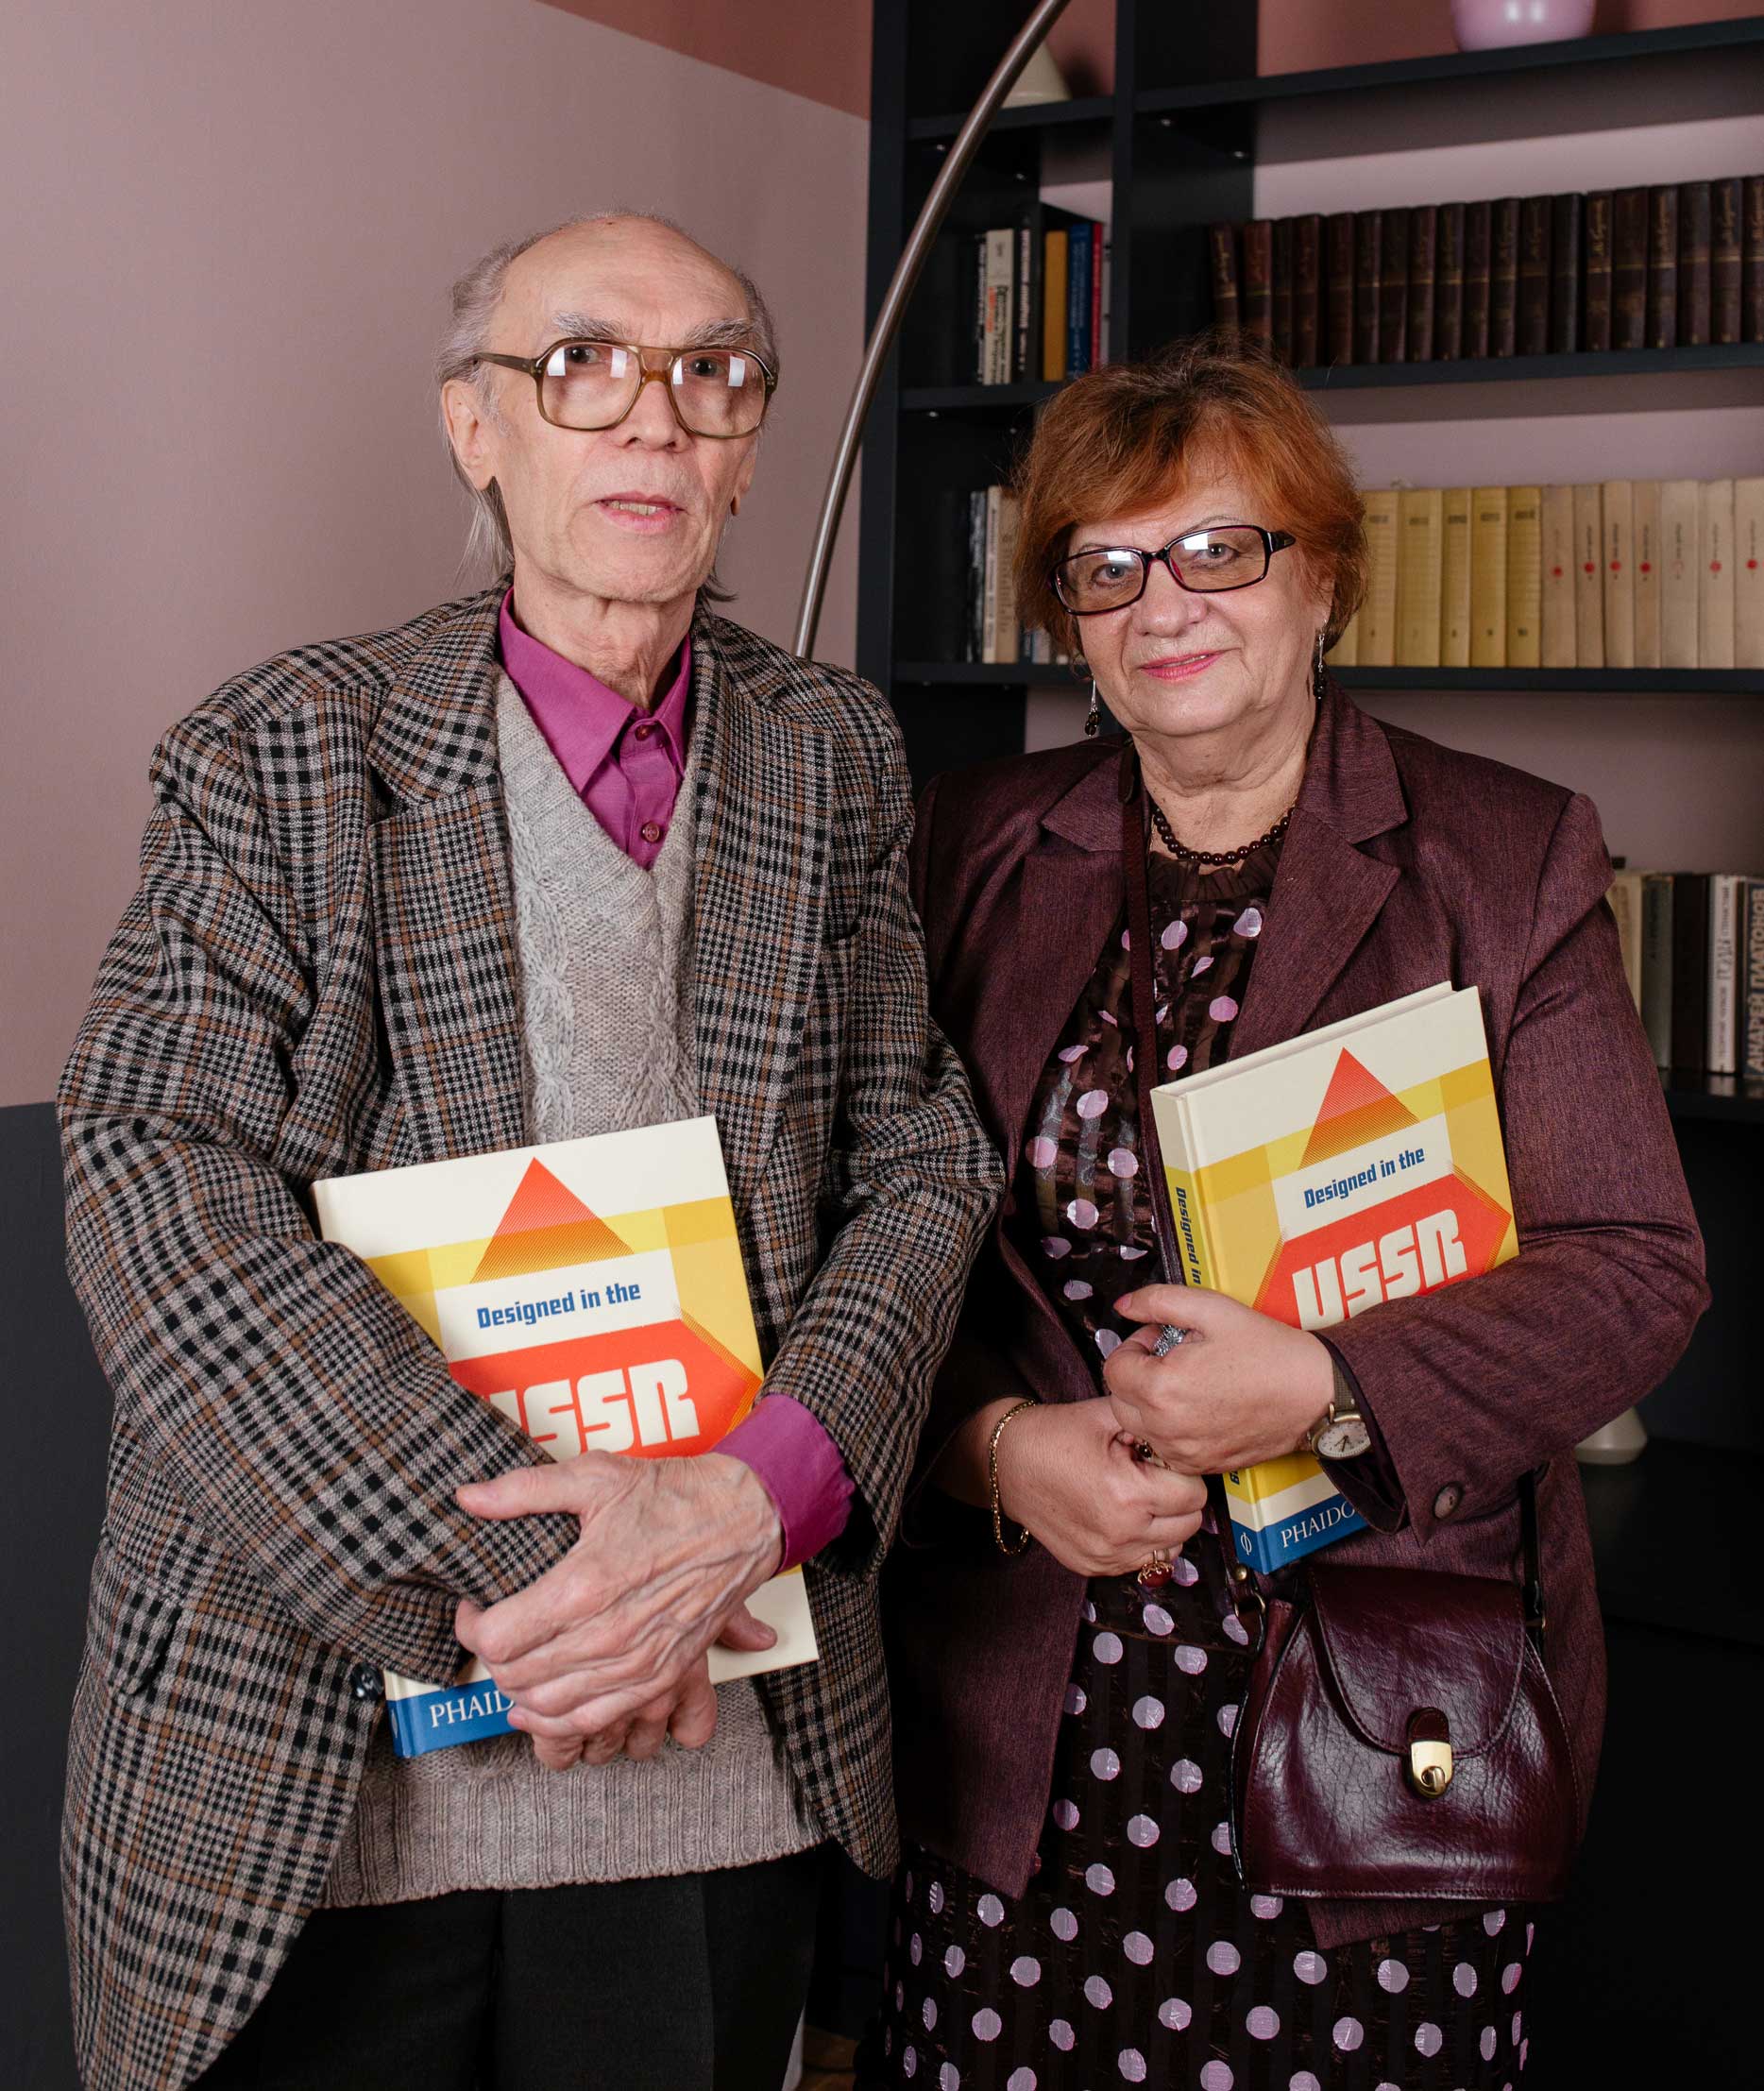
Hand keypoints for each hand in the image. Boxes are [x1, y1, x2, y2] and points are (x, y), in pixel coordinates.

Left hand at [453, 1451, 781, 1757]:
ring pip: (548, 1707)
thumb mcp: (595, 1476)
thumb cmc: (674, 1496)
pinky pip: (593, 1722)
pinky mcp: (658, 1679)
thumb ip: (522, 1490)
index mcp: (583, 1585)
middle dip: (493, 1656)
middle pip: (516, 1677)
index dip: (471, 1625)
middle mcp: (606, 1635)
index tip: (476, 1606)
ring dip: (521, 1690)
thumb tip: (468, 1499)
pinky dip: (560, 1719)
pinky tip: (545, 1701)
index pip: (497, 1638)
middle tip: (496, 1627)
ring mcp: (635, 1665)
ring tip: (519, 1660)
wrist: (745, 1519)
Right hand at [993, 1397, 1207, 1578]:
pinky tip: (1122, 1514)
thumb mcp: (1106, 1415)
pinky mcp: (1094, 1567)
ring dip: (1166, 1523)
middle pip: (1189, 1524)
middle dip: (1179, 1498)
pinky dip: (1143, 1540)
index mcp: (1127, 1494)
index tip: (1162, 1461)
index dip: (1183, 1472)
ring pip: (1172, 1548)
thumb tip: (1184, 1440)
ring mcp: (1106, 1556)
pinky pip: (1143, 1560)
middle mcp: (1120, 1534)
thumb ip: (1152, 1425)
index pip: (1194, 1494)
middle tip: (1153, 1477)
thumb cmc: (1054, 1436)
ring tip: (1139, 1497)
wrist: (1007, 1465)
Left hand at [1103, 1285, 1334, 1472]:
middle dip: (1136, 1375)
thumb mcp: (1212, 1309)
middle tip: (1171, 1357)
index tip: (1159, 1338)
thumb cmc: (1269, 1352)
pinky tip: (1197, 1407)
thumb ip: (1158, 1301)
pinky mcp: (1200, 1465)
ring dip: (1149, 1403)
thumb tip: (1125, 1304)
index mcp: (1162, 1388)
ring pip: (1138, 1426)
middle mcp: (1167, 1427)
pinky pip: (1163, 1448)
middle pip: (1119, 1399)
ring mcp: (1183, 1452)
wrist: (1314, 1393)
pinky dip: (1168, 1428)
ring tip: (1186, 1381)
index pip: (1113, 1367)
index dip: (1134, 1346)